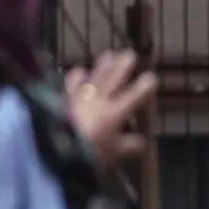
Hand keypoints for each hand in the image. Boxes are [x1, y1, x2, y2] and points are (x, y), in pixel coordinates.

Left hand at [64, 49, 157, 166]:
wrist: (55, 149)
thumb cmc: (88, 153)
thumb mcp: (114, 153)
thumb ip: (128, 146)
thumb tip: (141, 142)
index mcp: (114, 113)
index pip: (134, 96)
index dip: (144, 87)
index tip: (152, 78)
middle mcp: (98, 100)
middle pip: (113, 79)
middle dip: (123, 67)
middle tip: (130, 54)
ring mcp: (79, 98)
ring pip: (94, 77)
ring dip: (103, 66)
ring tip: (109, 55)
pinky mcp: (63, 100)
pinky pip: (71, 84)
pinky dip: (76, 77)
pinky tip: (77, 70)